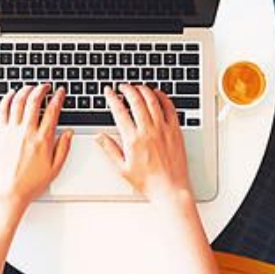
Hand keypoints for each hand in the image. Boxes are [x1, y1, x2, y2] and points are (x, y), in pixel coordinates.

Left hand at [0, 84, 72, 211]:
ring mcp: (11, 132)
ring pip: (18, 102)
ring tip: (30, 87)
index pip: (52, 111)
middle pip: (34, 101)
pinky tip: (11, 95)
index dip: (58, 98)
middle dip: (41, 89)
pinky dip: (6, 99)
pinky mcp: (0, 134)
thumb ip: (64, 147)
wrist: (9, 192)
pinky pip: (2, 111)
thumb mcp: (55, 167)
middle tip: (46, 86)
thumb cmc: (31, 183)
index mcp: (43, 140)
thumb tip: (69, 132)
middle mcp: (27, 132)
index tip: (60, 92)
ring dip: (25, 91)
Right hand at [97, 84, 191, 201]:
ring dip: (144, 90)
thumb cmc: (147, 181)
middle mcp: (148, 131)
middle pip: (136, 101)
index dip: (112, 98)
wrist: (170, 188)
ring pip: (153, 101)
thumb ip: (110, 149)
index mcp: (133, 139)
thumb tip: (99, 136)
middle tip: (123, 86)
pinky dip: (163, 97)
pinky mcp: (175, 130)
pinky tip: (157, 94)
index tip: (109, 91)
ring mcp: (163, 129)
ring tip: (137, 87)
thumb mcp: (122, 168)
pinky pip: (170, 108)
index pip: (119, 111)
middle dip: (128, 89)